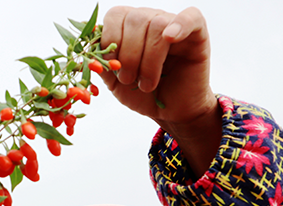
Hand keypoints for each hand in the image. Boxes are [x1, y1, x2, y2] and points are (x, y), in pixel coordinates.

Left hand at [99, 6, 221, 176]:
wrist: (171, 112)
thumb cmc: (143, 95)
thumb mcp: (115, 82)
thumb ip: (101, 64)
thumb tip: (85, 50)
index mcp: (129, 27)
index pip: (115, 16)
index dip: (110, 40)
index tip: (112, 68)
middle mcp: (150, 20)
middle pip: (135, 19)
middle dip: (128, 55)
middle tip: (128, 80)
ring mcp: (174, 25)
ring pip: (157, 25)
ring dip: (149, 60)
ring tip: (147, 84)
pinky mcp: (197, 34)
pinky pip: (191, 17)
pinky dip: (180, 25)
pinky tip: (171, 39)